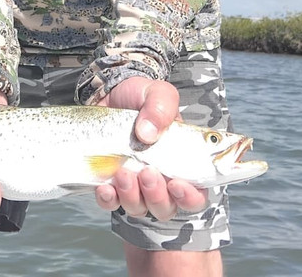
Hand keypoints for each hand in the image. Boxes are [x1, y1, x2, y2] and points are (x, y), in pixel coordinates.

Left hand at [93, 76, 208, 219]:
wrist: (110, 93)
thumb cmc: (142, 97)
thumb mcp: (158, 94)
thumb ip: (161, 108)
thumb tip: (147, 133)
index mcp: (181, 163)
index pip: (195, 194)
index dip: (190, 197)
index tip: (177, 184)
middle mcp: (161, 180)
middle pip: (165, 207)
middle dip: (157, 196)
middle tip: (148, 172)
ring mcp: (135, 185)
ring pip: (138, 208)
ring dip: (132, 196)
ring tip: (123, 173)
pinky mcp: (111, 182)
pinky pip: (110, 203)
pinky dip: (108, 199)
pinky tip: (105, 187)